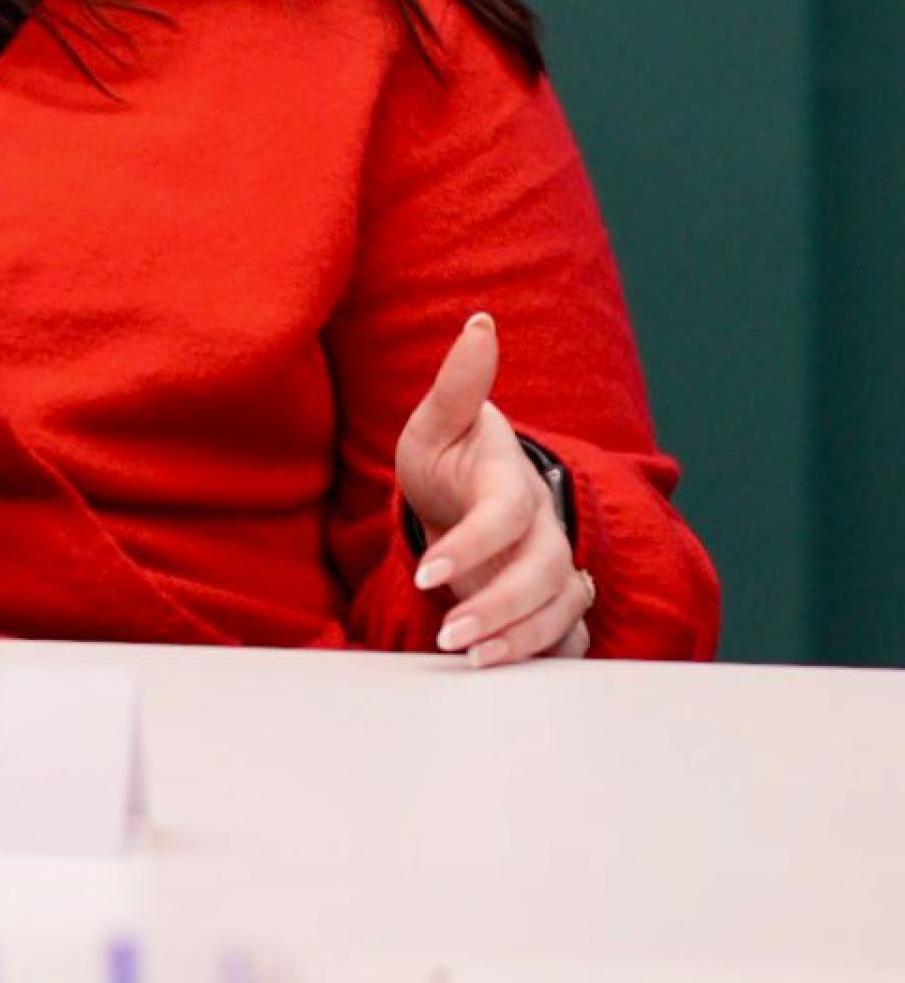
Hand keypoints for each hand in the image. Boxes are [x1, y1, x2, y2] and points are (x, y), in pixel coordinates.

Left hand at [394, 310, 593, 666]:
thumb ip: (458, 383)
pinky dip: (540, 653)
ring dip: (518, 638)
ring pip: (559, 607)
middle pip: (540, 571)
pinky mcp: (551, 601)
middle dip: (496, 607)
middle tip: (448, 635)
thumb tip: (480, 323)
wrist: (467, 493)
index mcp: (511, 479)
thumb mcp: (437, 422)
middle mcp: (541, 525)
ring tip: (470, 658)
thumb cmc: (448, 458)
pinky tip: (503, 667)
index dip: (473, 544)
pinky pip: (564, 633)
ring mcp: (551, 566)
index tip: (427, 571)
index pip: (506, 514)